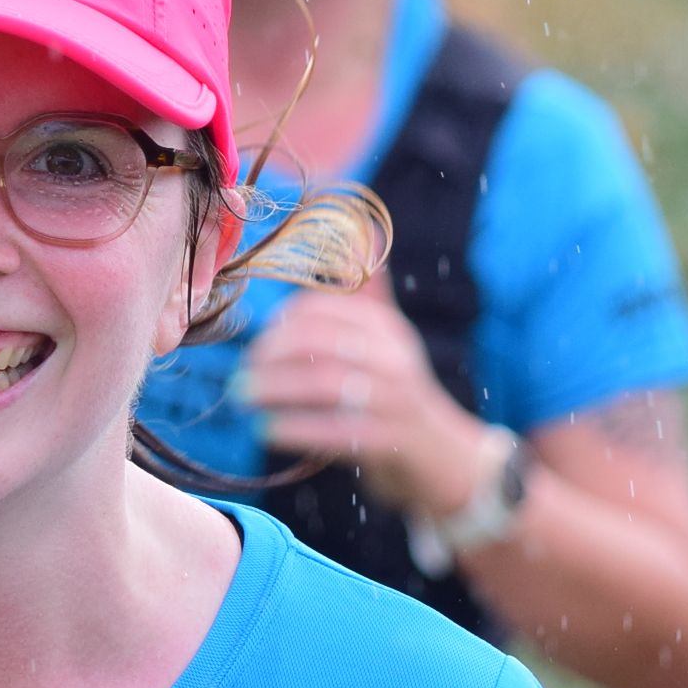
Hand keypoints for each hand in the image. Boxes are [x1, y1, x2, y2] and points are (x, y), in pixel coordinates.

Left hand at [234, 286, 489, 516]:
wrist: (444, 457)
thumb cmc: (401, 395)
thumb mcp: (390, 343)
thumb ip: (370, 296)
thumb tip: (368, 230)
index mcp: (386, 328)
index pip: (322, 310)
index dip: (280, 325)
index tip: (257, 344)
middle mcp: (393, 357)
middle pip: (319, 343)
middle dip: (271, 356)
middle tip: (242, 374)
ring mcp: (395, 399)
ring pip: (324, 384)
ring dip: (275, 389)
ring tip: (244, 398)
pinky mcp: (390, 440)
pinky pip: (335, 430)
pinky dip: (296, 429)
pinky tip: (268, 431)